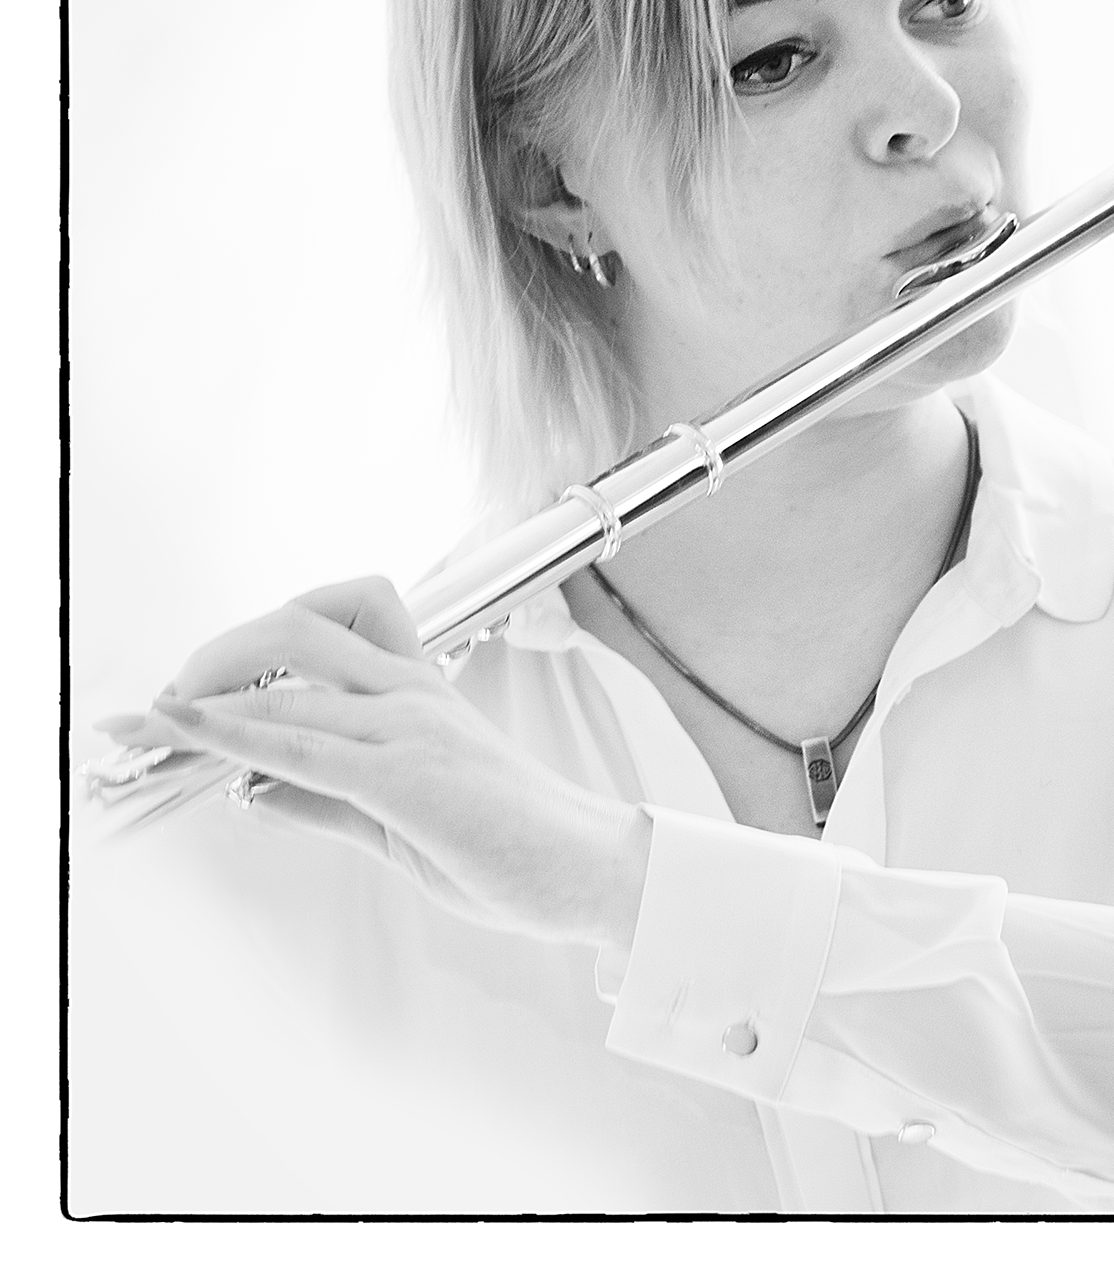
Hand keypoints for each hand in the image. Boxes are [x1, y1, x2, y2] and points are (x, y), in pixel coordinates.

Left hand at [97, 578, 651, 948]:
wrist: (597, 872)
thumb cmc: (520, 849)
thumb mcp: (404, 825)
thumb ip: (327, 803)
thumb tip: (251, 791)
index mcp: (421, 695)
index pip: (339, 617)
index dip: (257, 636)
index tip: (194, 684)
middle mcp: (413, 695)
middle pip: (294, 627)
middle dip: (211, 655)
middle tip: (162, 706)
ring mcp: (410, 728)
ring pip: (284, 677)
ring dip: (197, 696)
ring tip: (139, 728)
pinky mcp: (404, 777)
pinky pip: (299, 742)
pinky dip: (229, 731)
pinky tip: (183, 730)